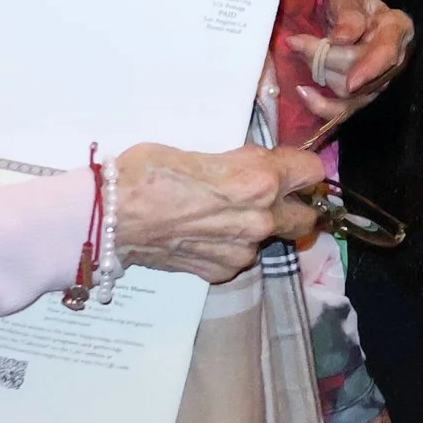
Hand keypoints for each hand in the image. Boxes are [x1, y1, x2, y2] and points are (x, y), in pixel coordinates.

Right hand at [113, 143, 327, 283]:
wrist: (110, 218)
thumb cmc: (147, 172)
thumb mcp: (201, 151)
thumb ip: (237, 162)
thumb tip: (250, 166)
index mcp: (259, 180)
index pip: (312, 172)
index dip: (300, 167)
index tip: (288, 166)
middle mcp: (260, 219)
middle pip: (306, 217)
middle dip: (295, 206)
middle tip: (270, 196)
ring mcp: (242, 251)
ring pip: (268, 238)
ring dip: (255, 228)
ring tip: (218, 216)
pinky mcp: (220, 272)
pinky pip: (237, 257)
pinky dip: (227, 247)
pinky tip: (200, 235)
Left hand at [282, 0, 414, 134]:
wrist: (349, 12)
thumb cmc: (352, 3)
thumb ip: (349, 17)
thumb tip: (341, 38)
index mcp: (396, 29)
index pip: (387, 54)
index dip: (370, 69)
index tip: (351, 82)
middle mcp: (394, 60)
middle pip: (359, 73)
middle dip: (324, 60)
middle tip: (298, 41)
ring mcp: (378, 80)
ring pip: (347, 92)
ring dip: (319, 73)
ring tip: (302, 51)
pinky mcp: (362, 94)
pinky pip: (343, 110)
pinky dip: (321, 105)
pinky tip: (303, 92)